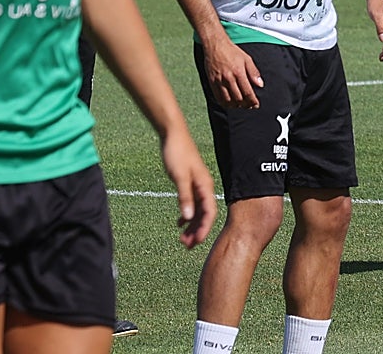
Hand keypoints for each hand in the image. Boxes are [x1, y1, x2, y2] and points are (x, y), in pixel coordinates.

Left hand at [160, 129, 216, 247]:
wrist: (173, 135)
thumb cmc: (177, 153)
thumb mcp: (178, 177)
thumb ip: (184, 197)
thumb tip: (188, 218)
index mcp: (205, 186)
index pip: (209, 213)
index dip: (204, 230)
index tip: (196, 243)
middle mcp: (204, 187)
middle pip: (204, 215)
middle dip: (197, 232)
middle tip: (186, 246)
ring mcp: (197, 186)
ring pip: (198, 211)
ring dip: (191, 226)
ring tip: (182, 240)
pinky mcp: (190, 183)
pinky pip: (192, 204)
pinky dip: (187, 215)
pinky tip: (179, 223)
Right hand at [202, 39, 263, 108]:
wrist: (215, 45)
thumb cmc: (232, 51)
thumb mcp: (247, 59)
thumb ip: (254, 72)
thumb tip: (260, 85)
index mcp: (239, 72)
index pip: (248, 92)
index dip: (253, 101)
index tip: (256, 105)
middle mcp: (229, 78)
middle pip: (238, 99)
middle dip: (245, 105)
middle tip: (249, 106)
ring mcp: (219, 81)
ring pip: (228, 100)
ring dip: (235, 105)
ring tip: (240, 105)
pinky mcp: (212, 82)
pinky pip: (218, 97)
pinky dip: (225, 103)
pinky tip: (230, 103)